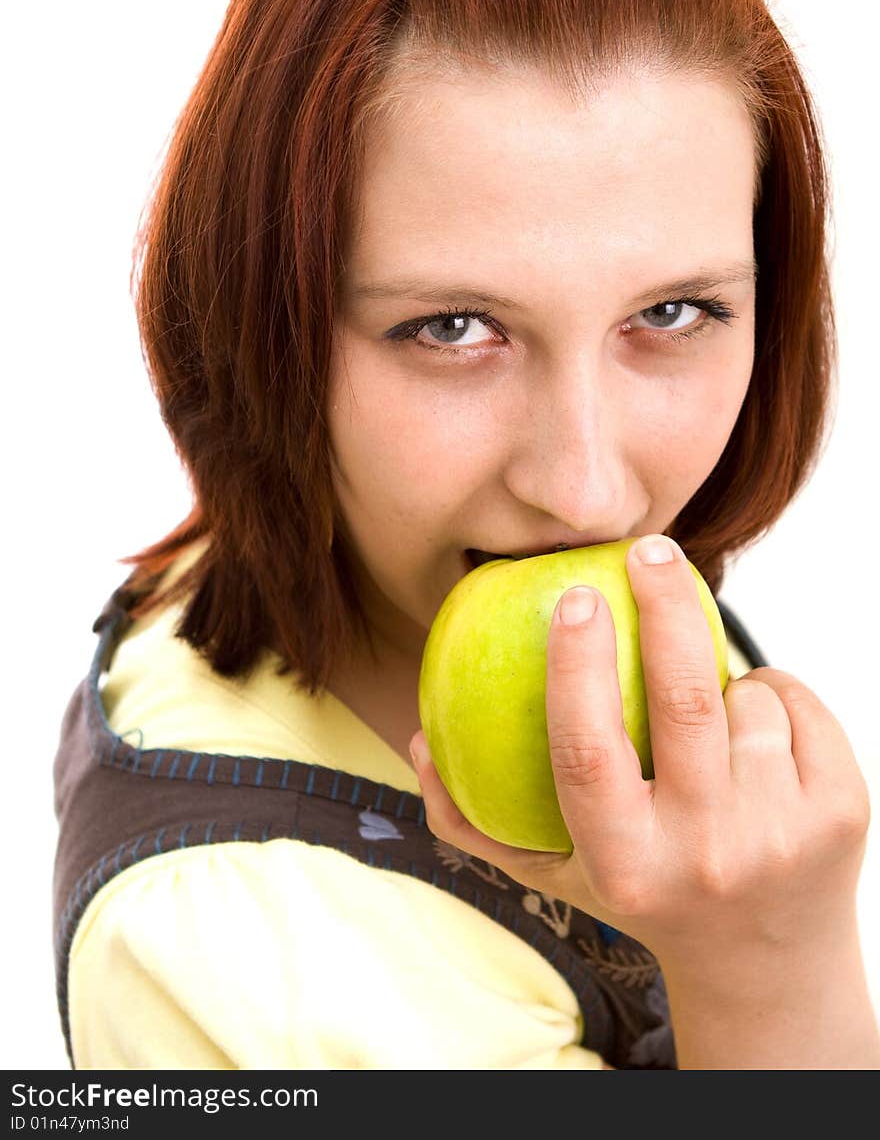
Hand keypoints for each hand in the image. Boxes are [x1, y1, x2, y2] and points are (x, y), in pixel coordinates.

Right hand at [410, 533, 870, 990]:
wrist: (765, 962)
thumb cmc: (643, 893)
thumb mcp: (553, 873)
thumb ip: (474, 819)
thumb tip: (416, 739)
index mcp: (625, 867)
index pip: (587, 750)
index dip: (576, 664)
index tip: (572, 595)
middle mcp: (705, 857)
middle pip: (682, 701)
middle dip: (664, 604)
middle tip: (649, 550)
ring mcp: (781, 837)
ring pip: (747, 697)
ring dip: (725, 675)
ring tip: (710, 706)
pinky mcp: (840, 815)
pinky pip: (799, 702)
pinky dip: (773, 689)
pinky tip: (756, 723)